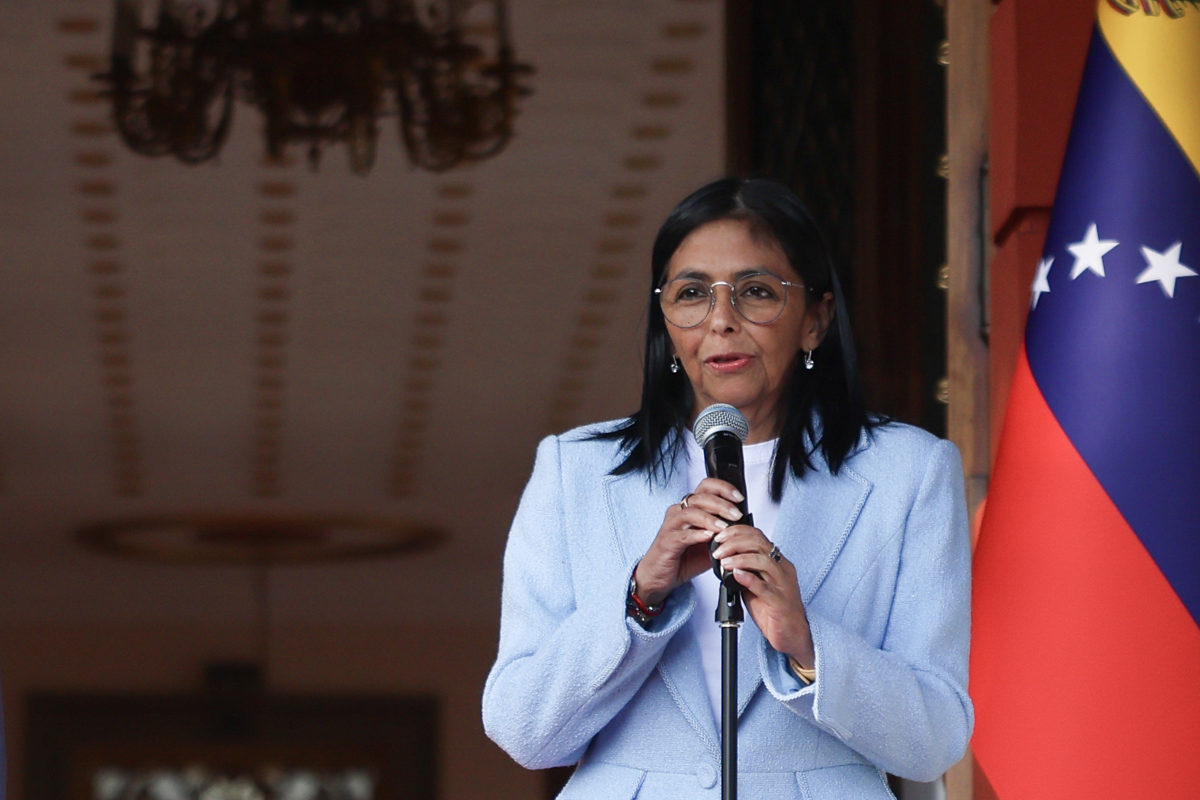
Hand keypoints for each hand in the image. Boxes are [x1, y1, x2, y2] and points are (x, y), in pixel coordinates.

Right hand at [634, 478, 745, 607]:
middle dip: (722, 504)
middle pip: (700, 497)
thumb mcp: (709, 544)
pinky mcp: (667, 542)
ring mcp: (671, 526)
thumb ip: (723, 533)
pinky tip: (708, 537)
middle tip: (736, 515)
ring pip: (690, 512)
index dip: (723, 488)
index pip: (706, 487)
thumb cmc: (683, 558)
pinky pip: (682, 534)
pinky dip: (696, 534)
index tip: (739, 498)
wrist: (660, 576)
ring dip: (710, 518)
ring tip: (723, 527)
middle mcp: (679, 512)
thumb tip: (746, 528)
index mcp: (690, 508)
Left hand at [712, 526, 814, 667]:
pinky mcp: (779, 601)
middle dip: (735, 542)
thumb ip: (745, 570)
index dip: (737, 532)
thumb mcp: (756, 584)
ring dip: (739, 558)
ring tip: (723, 562)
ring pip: (762, 561)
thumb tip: (723, 558)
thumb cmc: (774, 609)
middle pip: (759, 543)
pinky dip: (748, 578)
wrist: (792, 634)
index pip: (758, 535)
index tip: (720, 536)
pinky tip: (735, 575)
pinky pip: (763, 586)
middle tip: (718, 550)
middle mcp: (782, 569)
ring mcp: (782, 584)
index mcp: (777, 561)